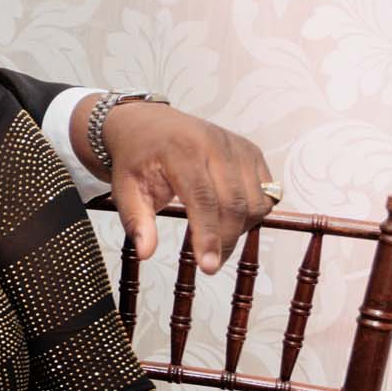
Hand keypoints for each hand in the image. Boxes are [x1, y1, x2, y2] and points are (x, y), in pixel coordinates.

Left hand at [94, 101, 274, 273]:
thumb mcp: (124, 187)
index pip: (203, 199)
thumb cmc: (136, 157)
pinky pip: (267, 191)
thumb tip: (146, 253)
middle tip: (210, 264)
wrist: (146, 123)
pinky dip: (253, 212)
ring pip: (256, 200)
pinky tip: (229, 218)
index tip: (207, 267)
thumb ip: (136, 220)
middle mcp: (215, 144)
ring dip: (241, 228)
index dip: (209, 236)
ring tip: (214, 237)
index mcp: (182, 150)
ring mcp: (237, 146)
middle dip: (225, 240)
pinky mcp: (251, 150)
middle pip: (234, 203)